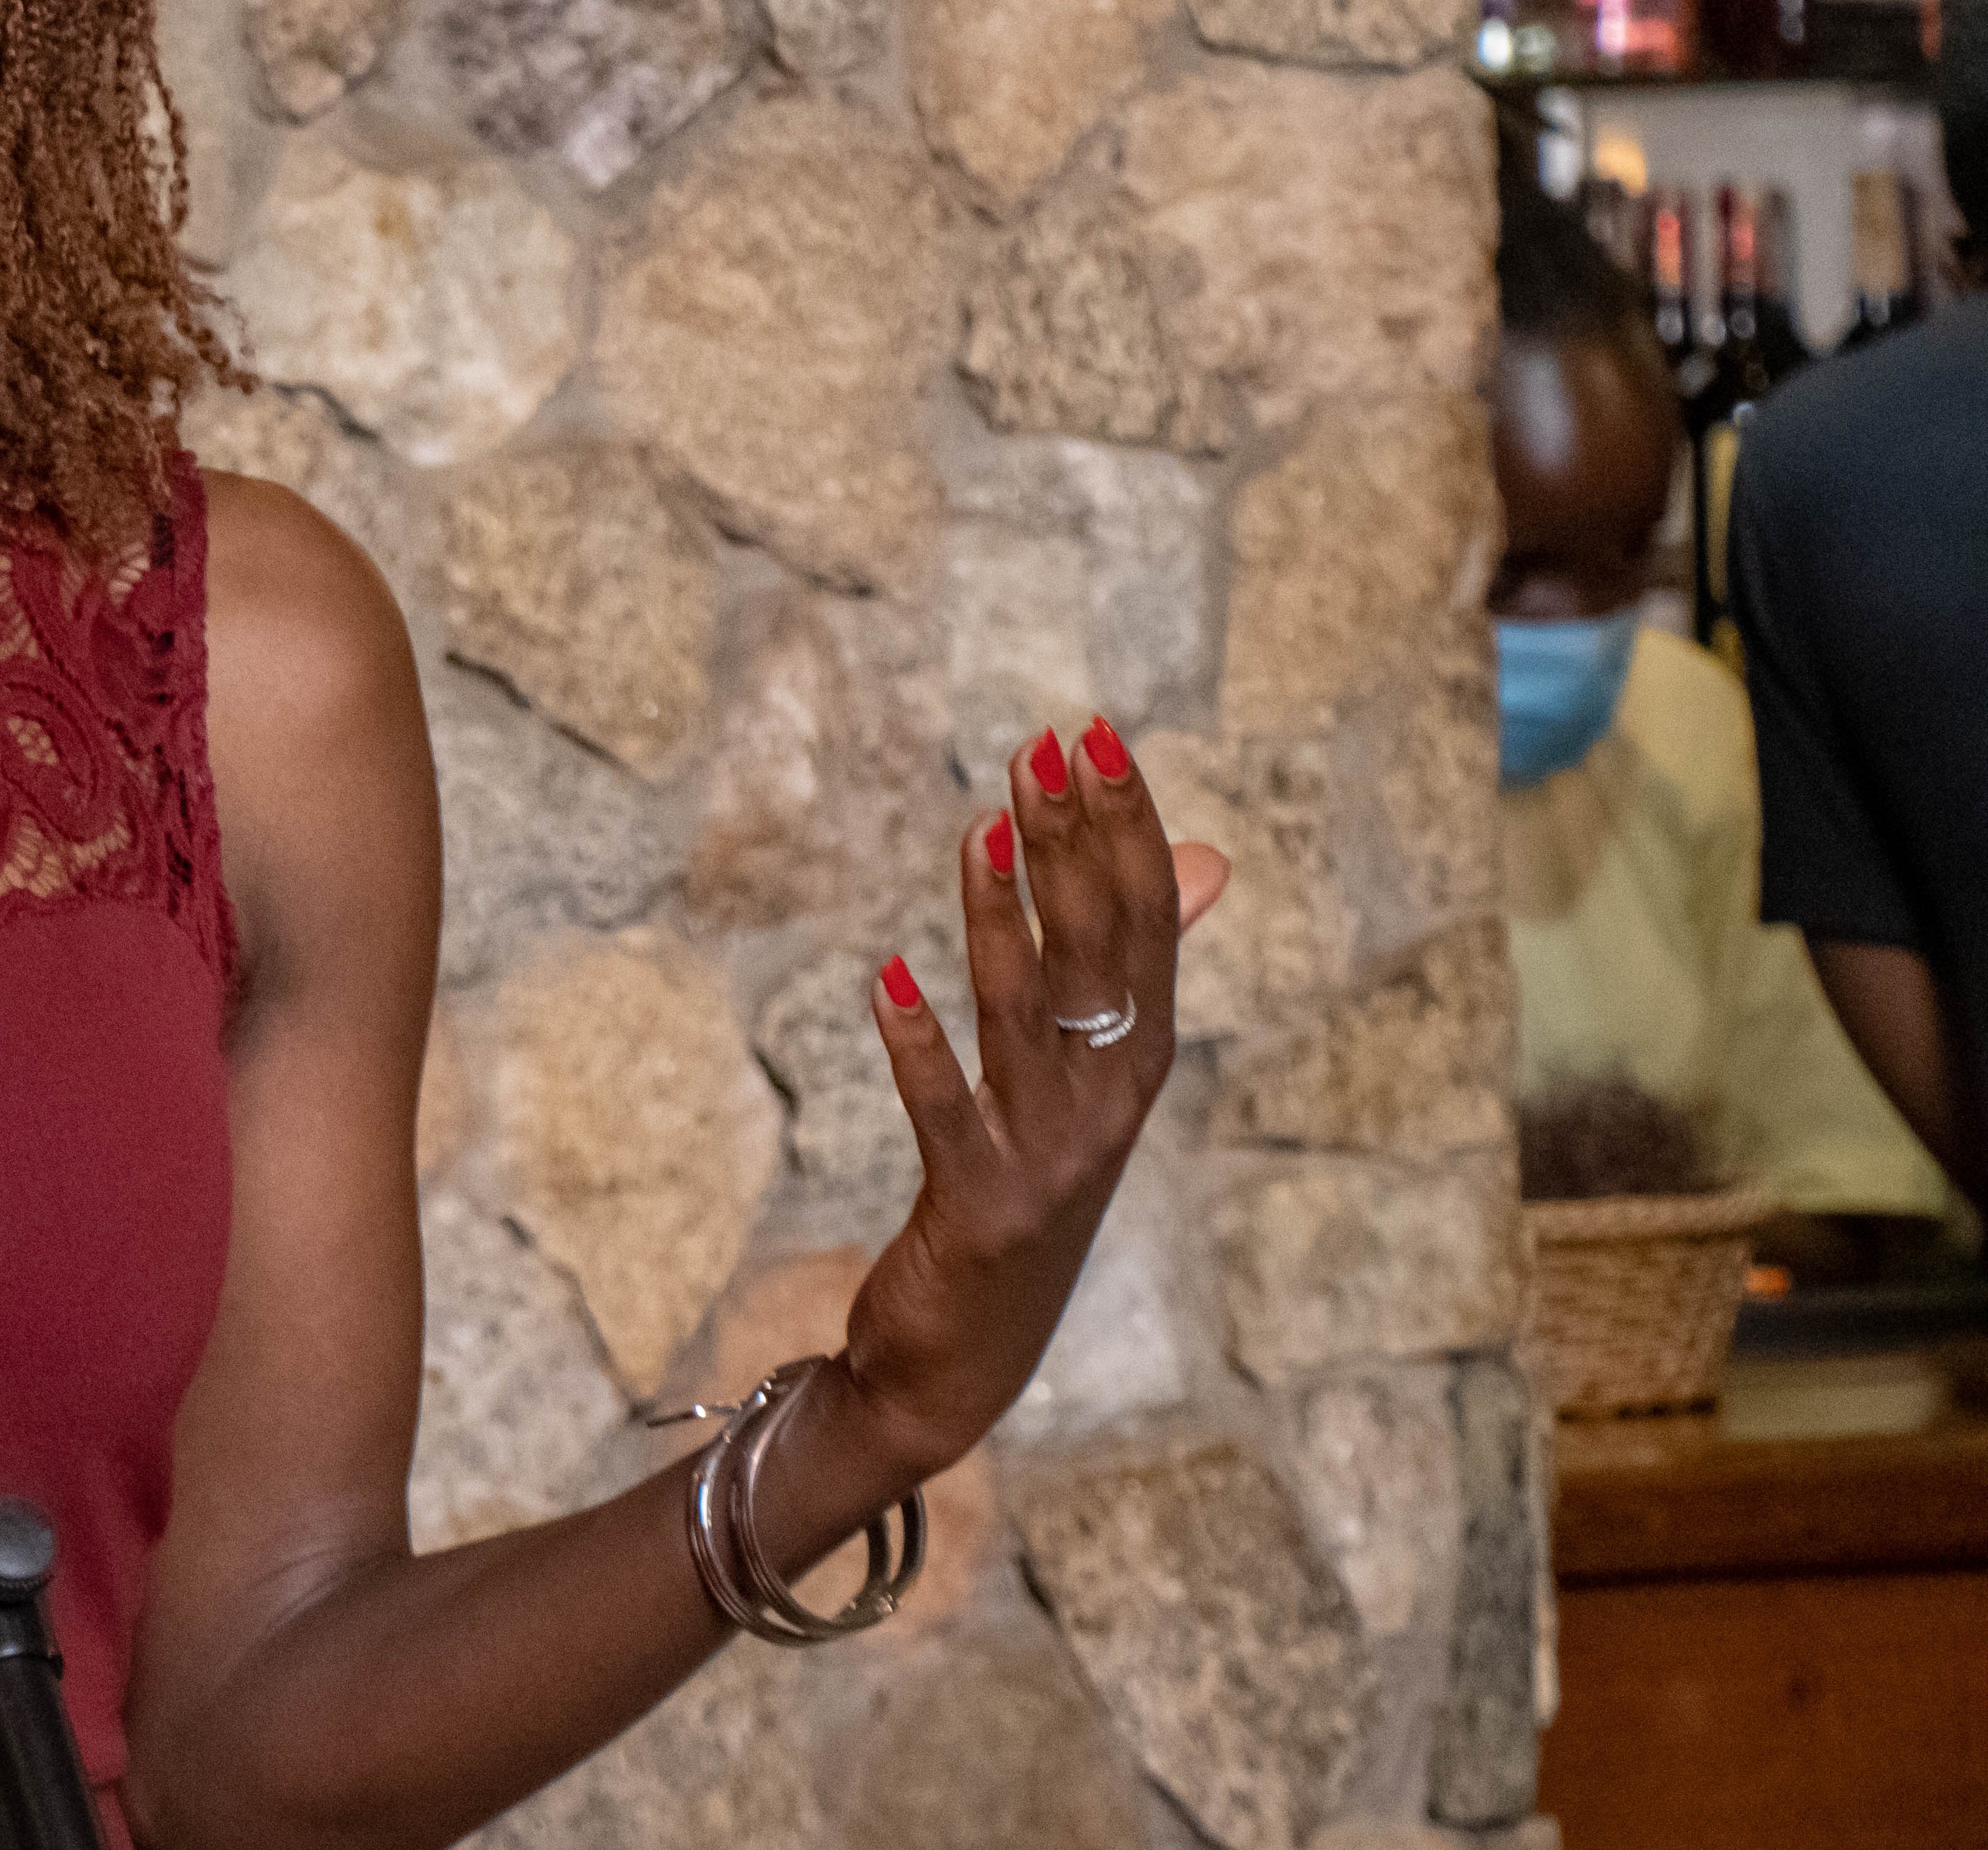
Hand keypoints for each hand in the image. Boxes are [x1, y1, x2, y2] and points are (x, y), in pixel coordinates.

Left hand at [833, 717, 1230, 1480]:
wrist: (969, 1357)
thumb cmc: (1024, 1193)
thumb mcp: (1087, 1079)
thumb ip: (1135, 968)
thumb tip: (1206, 860)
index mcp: (1138, 1059)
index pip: (1147, 921)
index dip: (1125, 826)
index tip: (1092, 734)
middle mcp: (1110, 1100)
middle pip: (1100, 952)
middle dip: (1072, 845)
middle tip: (1041, 749)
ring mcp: (1050, 1154)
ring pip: (1028, 1013)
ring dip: (1000, 915)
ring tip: (979, 826)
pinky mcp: (980, 1201)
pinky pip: (946, 1109)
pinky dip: (918, 1042)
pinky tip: (885, 974)